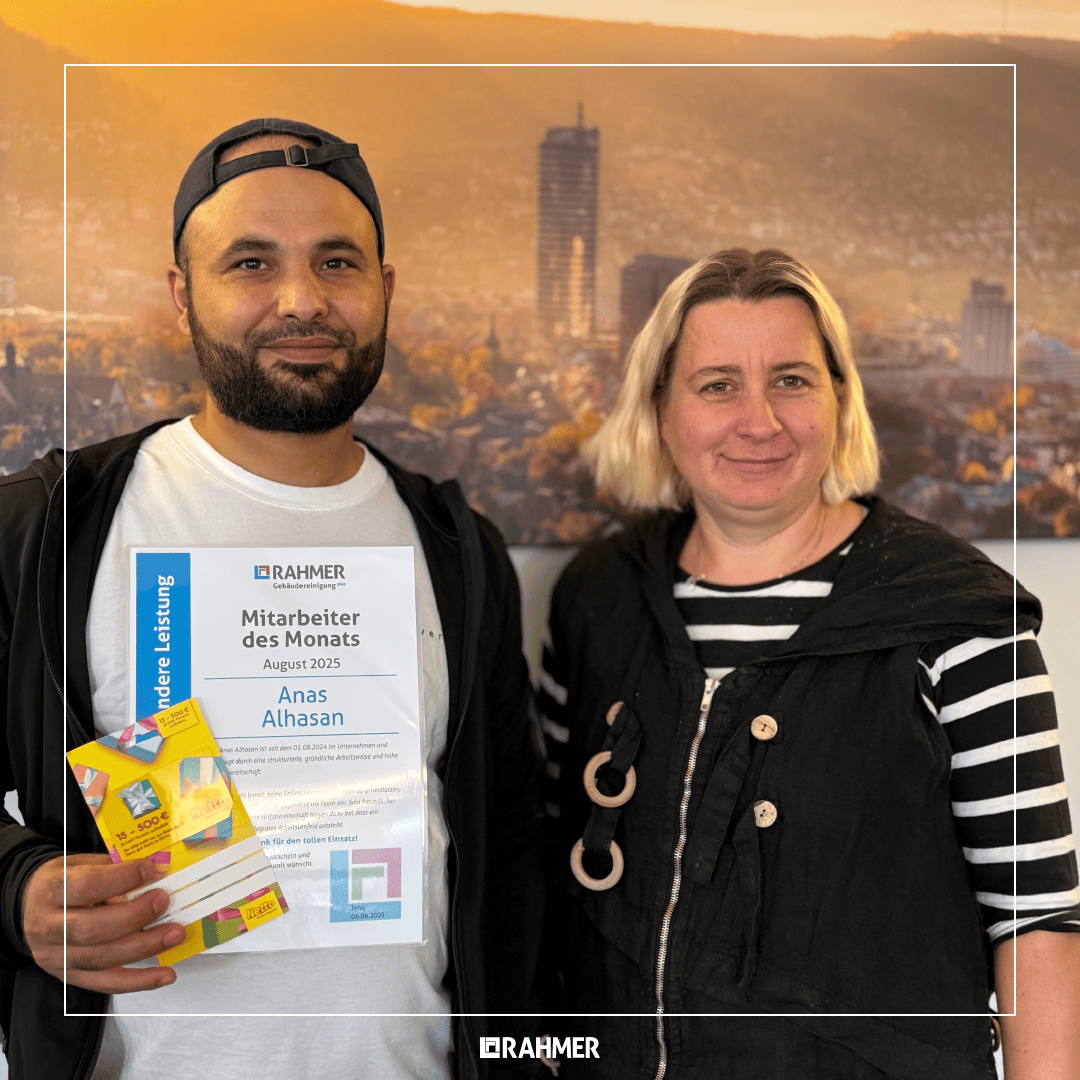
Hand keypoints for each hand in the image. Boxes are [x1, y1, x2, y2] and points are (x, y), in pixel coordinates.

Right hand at [22, 853, 185, 992]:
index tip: (152, 870)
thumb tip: (159, 868)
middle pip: (92, 928)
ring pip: (101, 959)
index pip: (87, 886)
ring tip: (175, 935)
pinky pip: (105, 983)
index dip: (123, 878)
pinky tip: (165, 975)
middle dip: (135, 916)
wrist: (28, 905)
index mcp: (51, 891)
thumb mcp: (82, 863)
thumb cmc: (64, 880)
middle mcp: (48, 927)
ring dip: (144, 948)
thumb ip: (115, 867)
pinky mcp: (68, 976)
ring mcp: (56, 957)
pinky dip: (139, 981)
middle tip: (164, 902)